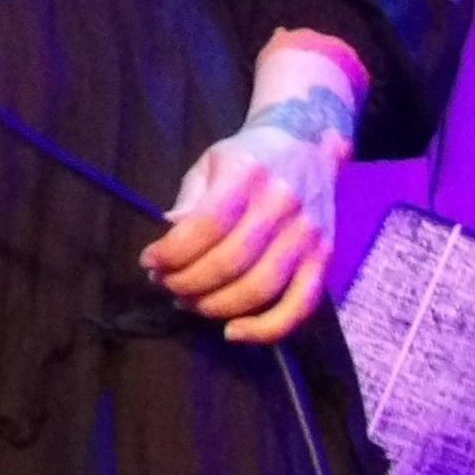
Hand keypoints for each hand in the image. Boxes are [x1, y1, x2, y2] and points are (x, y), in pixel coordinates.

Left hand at [141, 92, 352, 343]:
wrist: (307, 142)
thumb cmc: (249, 156)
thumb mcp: (210, 162)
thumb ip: (190, 200)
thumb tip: (168, 240)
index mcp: (247, 173)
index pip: (206, 224)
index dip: (172, 252)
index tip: (150, 262)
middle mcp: (282, 203)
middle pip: (230, 262)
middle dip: (187, 283)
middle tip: (167, 286)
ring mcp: (307, 233)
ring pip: (260, 288)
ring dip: (216, 306)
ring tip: (190, 303)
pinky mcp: (325, 258)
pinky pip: (300, 306)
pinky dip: (267, 329)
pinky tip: (234, 332)